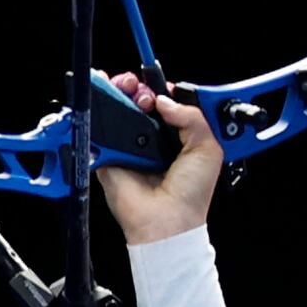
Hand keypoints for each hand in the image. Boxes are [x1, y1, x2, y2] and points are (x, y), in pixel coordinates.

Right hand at [97, 72, 226, 247]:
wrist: (167, 219)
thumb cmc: (191, 194)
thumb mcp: (208, 148)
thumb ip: (193, 116)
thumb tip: (166, 99)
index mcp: (176, 137)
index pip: (166, 103)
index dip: (163, 91)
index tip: (162, 89)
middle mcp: (152, 139)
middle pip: (140, 100)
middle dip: (140, 87)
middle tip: (144, 95)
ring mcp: (129, 144)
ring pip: (119, 107)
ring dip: (121, 90)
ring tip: (128, 90)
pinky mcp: (109, 153)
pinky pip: (100, 127)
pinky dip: (99, 107)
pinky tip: (106, 94)